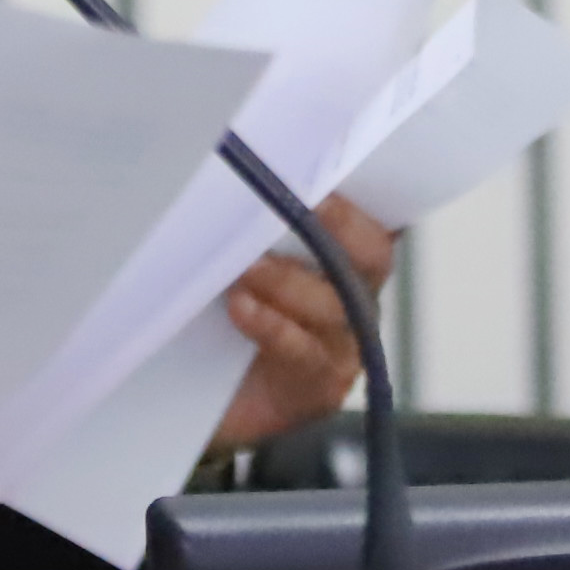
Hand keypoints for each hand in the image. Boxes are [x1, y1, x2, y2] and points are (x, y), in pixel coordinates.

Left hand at [206, 197, 398, 460]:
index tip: (325, 171)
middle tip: (304, 205)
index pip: (370, 215)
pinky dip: (273, 325)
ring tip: (245, 267)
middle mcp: (356, 298)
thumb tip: (242, 178)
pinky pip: (306, 351)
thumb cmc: (223, 315)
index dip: (357, 194)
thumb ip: (252, 226)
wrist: (197, 398)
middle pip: (371, 256)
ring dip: (287, 280)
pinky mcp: (320, 386)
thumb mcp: (237, 260)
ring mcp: (344, 346)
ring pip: (335, 305)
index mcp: (344, 258)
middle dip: (339, 227)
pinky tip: (241, 308)